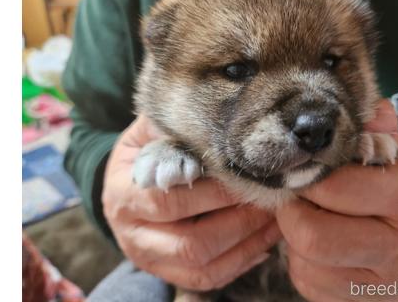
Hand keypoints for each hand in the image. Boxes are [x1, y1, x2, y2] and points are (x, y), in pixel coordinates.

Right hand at [102, 115, 281, 290]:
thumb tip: (210, 117)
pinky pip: (206, 280)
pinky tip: (262, 244)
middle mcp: (132, 234)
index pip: (172, 201)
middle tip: (271, 201)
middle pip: (191, 243)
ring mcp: (149, 259)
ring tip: (275, 222)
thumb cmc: (142, 154)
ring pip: (202, 268)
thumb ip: (171, 129)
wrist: (123, 186)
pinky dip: (239, 264)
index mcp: (124, 195)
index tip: (248, 177)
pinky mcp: (167, 273)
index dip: (214, 193)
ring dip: (245, 246)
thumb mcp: (147, 134)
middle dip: (238, 222)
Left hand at [276, 100, 397, 301]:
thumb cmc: (389, 187)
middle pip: (312, 236)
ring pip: (304, 262)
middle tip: (300, 201)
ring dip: (295, 240)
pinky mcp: (360, 300)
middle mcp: (397, 244)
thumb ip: (374, 129)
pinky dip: (301, 262)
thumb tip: (371, 111)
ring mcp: (380, 280)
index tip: (304, 172)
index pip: (333, 187)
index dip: (306, 179)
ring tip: (313, 221)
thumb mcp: (388, 153)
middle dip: (293, 215)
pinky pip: (307, 283)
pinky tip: (319, 247)